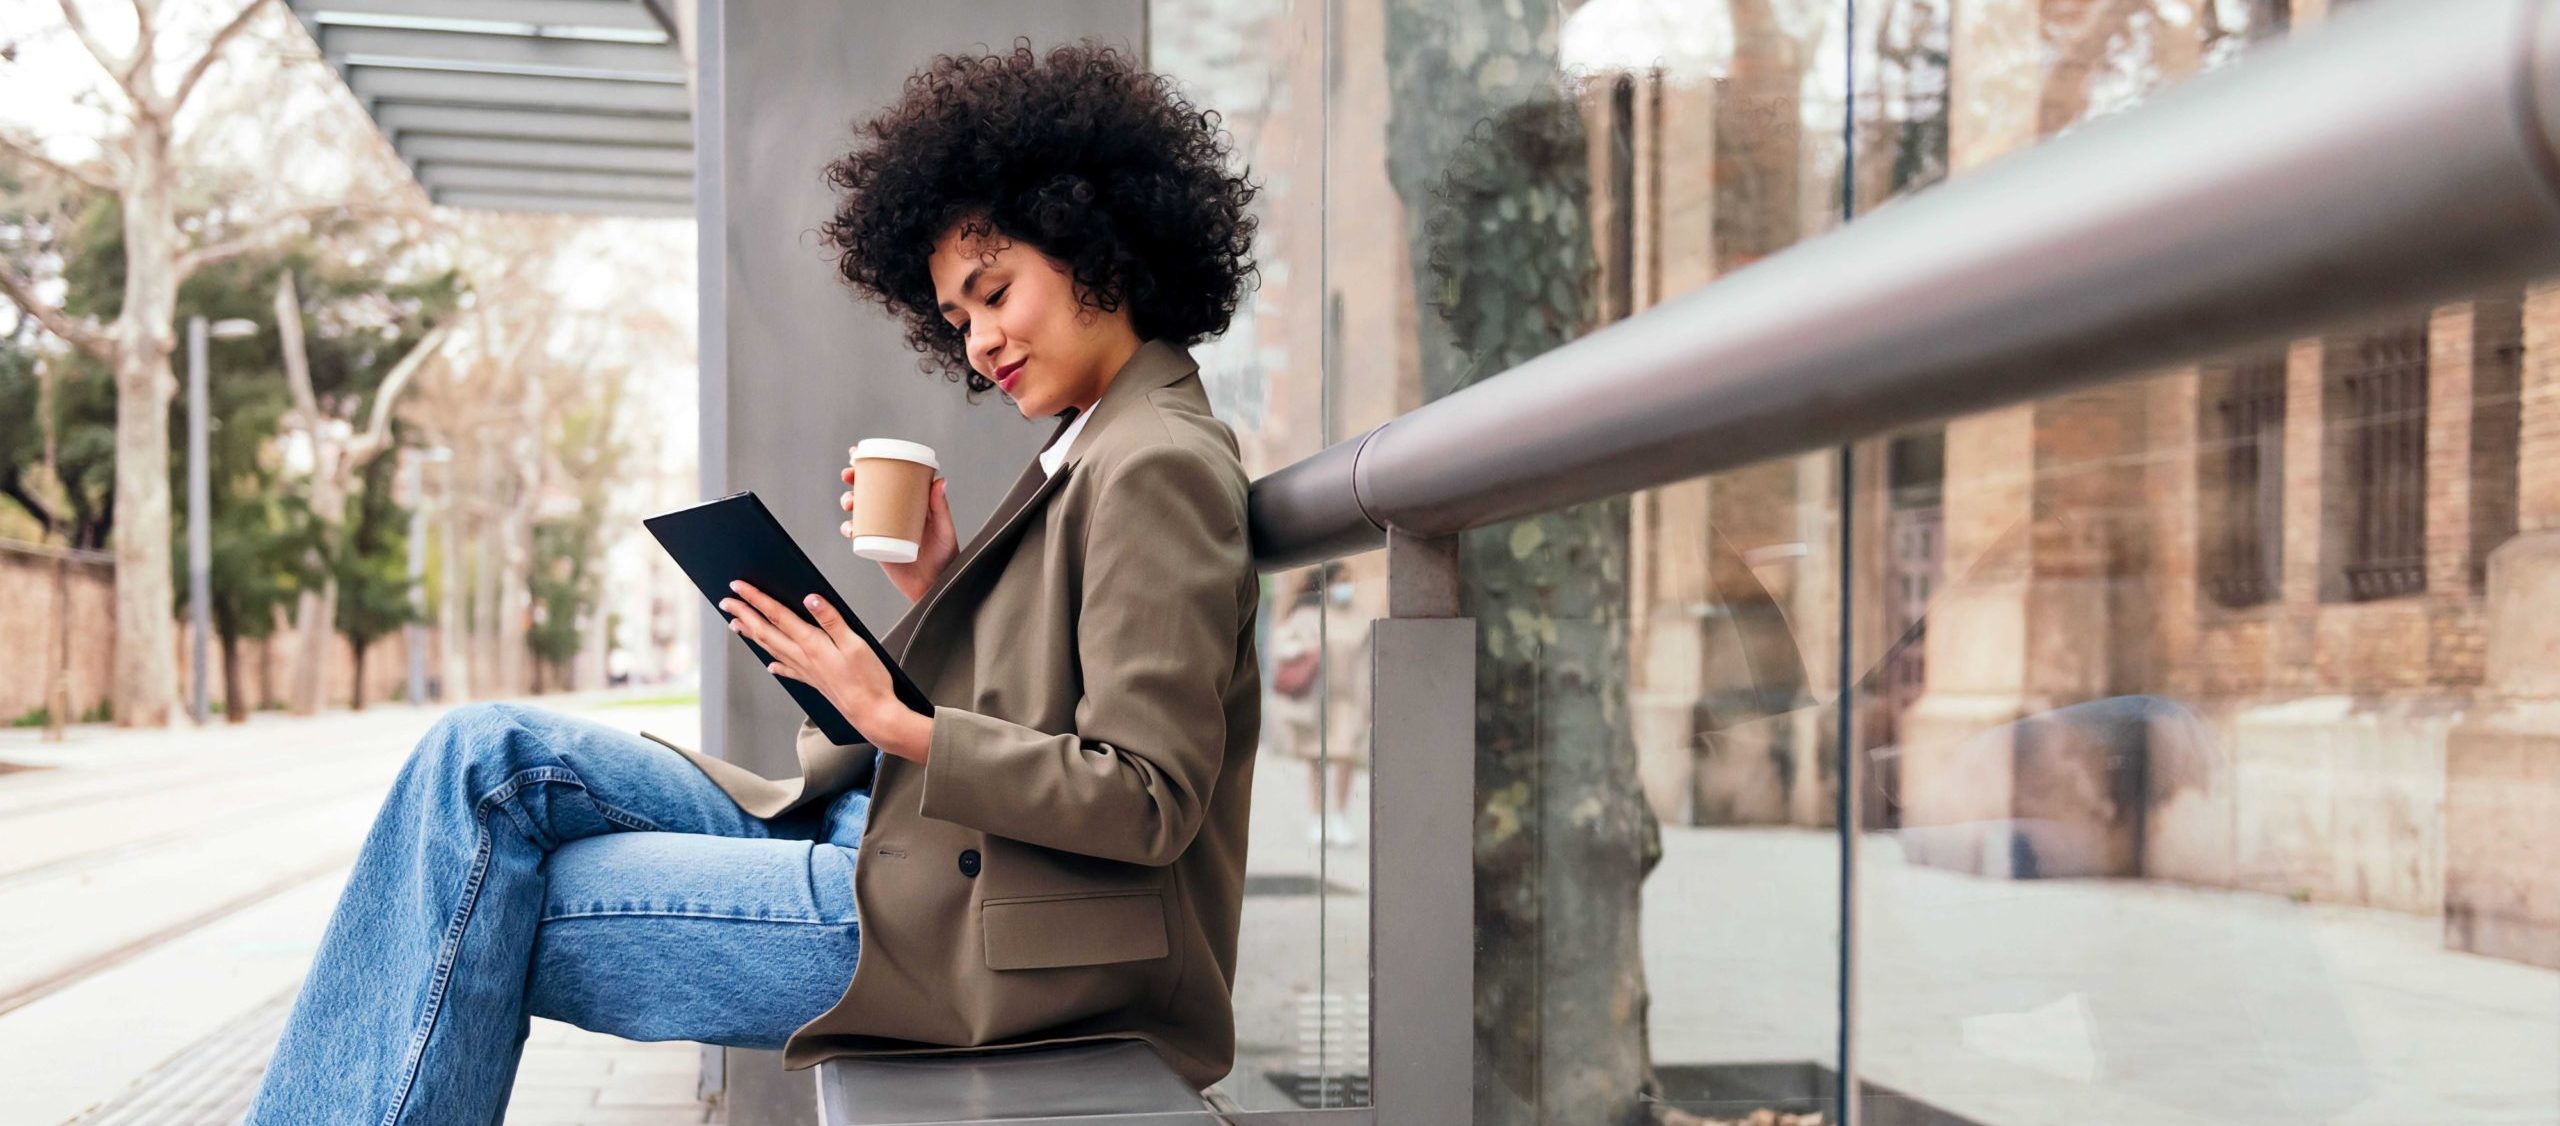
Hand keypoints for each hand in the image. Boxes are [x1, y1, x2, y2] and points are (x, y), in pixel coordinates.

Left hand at [718, 580, 933, 761]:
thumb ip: (832, 620)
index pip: (777, 615)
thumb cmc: (868, 680)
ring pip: (770, 648)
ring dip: (751, 634)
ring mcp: (805, 670)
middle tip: (726, 602)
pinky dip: (774, 664)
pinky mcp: (813, 681)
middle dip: (744, 613)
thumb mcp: (855, 643)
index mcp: (811, 644)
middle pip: (766, 631)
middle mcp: (803, 657)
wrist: (872, 713)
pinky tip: (769, 664)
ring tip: (736, 624)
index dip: (755, 599)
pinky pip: (786, 669)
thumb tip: (811, 599)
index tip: (738, 587)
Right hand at [842, 465, 955, 603]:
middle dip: (854, 479)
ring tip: (850, 502)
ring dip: (849, 501)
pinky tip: (850, 528)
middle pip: (870, 489)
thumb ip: (941, 508)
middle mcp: (895, 512)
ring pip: (860, 509)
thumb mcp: (945, 530)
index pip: (891, 477)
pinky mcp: (876, 545)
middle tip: (849, 475)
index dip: (873, 464)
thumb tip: (940, 481)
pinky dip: (849, 528)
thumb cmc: (946, 557)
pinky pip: (857, 533)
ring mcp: (884, 527)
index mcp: (911, 501)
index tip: (859, 454)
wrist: (935, 585)